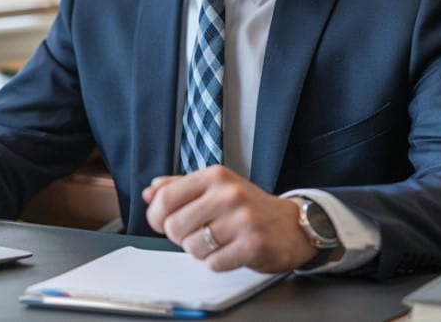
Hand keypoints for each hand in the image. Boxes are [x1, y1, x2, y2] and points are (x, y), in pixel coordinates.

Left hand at [142, 165, 313, 272]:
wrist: (291, 224)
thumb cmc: (248, 207)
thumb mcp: (215, 187)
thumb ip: (180, 187)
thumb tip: (149, 192)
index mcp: (215, 176)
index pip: (166, 197)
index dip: (157, 216)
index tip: (162, 223)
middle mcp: (229, 194)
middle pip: (175, 226)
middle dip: (181, 237)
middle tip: (199, 233)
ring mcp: (243, 219)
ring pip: (192, 248)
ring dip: (201, 252)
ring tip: (218, 242)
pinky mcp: (253, 244)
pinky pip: (214, 263)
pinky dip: (218, 262)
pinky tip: (231, 251)